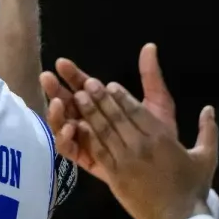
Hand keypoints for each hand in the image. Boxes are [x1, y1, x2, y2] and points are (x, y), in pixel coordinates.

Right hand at [39, 43, 178, 166]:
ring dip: (57, 113)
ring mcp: (87, 141)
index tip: (63, 63)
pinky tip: (71, 128)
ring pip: (63, 125)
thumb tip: (150, 46)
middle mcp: (92, 121)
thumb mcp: (158, 105)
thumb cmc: (162, 139)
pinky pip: (70, 150)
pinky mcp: (87, 160)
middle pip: (69, 103)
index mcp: (105, 105)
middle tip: (47, 78)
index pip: (84, 84)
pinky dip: (65, 139)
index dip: (73, 74)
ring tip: (57, 102)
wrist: (170, 173)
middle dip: (56, 89)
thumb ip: (151, 78)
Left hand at [41, 51, 218, 218]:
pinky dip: (87, 137)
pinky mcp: (115, 177)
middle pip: (117, 117)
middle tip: (88, 83)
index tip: (110, 85)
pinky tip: (78, 125)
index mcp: (162, 138)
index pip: (137, 111)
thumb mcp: (207, 157)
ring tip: (79, 97)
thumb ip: (208, 130)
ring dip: (90, 113)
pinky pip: (98, 152)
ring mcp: (126, 161)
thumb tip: (210, 108)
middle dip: (101, 98)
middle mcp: (141, 146)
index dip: (122, 96)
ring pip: (104, 131)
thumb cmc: (193, 188)